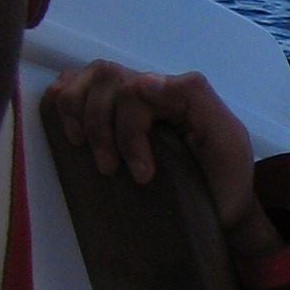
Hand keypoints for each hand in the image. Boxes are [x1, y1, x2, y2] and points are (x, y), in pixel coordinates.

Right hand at [45, 62, 282, 257]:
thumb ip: (196, 98)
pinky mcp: (108, 119)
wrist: (219, 211)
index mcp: (178, 93)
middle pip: (107, 78)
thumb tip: (144, 79)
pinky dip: (63, 100)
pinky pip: (75, 90)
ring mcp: (127, 102)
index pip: (137, 89)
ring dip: (79, 114)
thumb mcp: (226, 139)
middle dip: (101, 126)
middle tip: (110, 170)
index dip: (130, 132)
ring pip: (88, 80)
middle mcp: (150, 91)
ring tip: (84, 150)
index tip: (142, 176)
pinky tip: (68, 126)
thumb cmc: (222, 181)